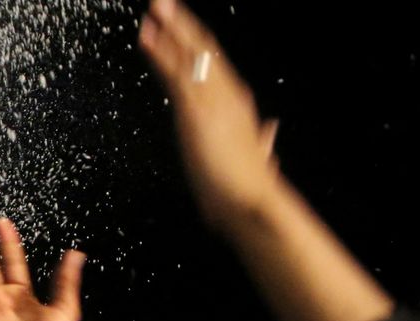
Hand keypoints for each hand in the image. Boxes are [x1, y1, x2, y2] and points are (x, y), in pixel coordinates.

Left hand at [140, 0, 279, 225]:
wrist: (251, 202)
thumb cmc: (248, 185)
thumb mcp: (256, 157)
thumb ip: (263, 142)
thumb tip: (271, 133)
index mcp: (237, 101)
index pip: (212, 62)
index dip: (192, 40)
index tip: (173, 23)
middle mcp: (227, 93)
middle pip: (202, 48)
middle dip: (181, 22)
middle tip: (162, 1)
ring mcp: (212, 98)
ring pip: (190, 53)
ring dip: (171, 27)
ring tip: (155, 6)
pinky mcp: (197, 111)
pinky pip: (176, 74)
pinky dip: (161, 53)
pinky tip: (148, 37)